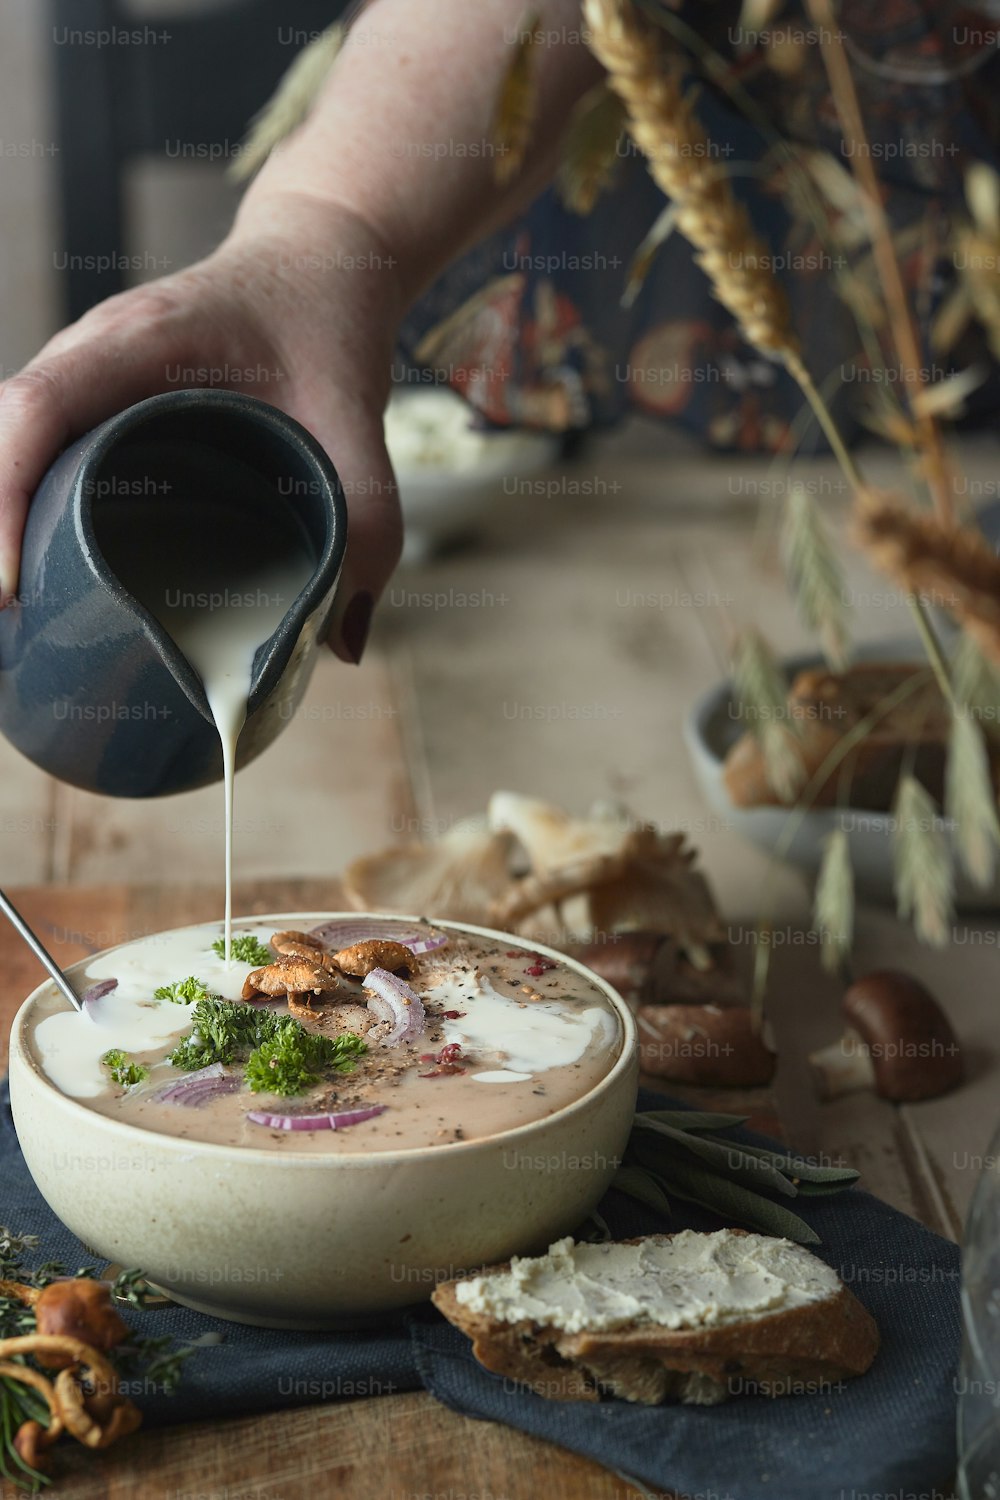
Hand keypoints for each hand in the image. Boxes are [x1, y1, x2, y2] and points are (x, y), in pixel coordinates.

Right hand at [0, 191, 402, 662]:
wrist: (318, 264)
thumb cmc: (327, 325)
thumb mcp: (357, 419)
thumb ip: (369, 523)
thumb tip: (343, 644)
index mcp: (142, 339)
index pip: (38, 408)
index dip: (5, 492)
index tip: (12, 581)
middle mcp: (93, 350)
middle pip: (6, 434)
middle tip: (13, 618)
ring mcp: (86, 372)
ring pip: (14, 444)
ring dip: (7, 516)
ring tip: (20, 608)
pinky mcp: (97, 398)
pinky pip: (41, 449)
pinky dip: (29, 505)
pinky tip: (45, 571)